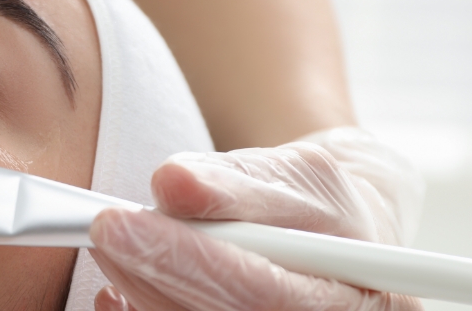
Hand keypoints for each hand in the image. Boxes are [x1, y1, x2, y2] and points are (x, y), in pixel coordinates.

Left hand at [88, 127, 424, 310]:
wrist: (335, 239)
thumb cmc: (323, 209)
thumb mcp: (300, 177)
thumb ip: (241, 183)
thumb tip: (174, 184)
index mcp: (367, 296)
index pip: (263, 289)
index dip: (190, 259)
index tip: (124, 223)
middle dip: (154, 271)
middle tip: (104, 230)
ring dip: (141, 289)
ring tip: (111, 243)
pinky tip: (118, 290)